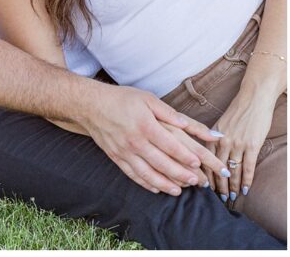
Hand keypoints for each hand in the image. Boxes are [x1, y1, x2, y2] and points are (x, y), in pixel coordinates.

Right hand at [80, 83, 228, 194]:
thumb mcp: (147, 98)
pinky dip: (145, 183)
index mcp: (145, 125)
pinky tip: (156, 188)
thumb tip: (187, 124)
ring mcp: (124, 151)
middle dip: (181, 174)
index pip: (170, 146)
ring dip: (164, 184)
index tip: (198, 163)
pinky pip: (132, 174)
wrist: (90, 104)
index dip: (186, 156)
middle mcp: (135, 141)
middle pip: (162, 163)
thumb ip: (168, 112)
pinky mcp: (115, 157)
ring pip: (147, 173)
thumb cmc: (121, 99)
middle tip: (196, 181)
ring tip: (178, 191)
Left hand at [208, 95, 273, 204]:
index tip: (202, 186)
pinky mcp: (252, 145)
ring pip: (232, 170)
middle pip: (216, 167)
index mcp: (212, 135)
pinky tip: (245, 190)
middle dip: (216, 185)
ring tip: (229, 197)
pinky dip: (246, 180)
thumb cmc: (238, 111)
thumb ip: (213, 138)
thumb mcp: (220, 123)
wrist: (254, 98)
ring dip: (231, 186)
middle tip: (216, 198)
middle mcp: (222, 140)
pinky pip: (248, 167)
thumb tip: (208, 152)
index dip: (204, 174)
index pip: (204, 159)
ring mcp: (237, 143)